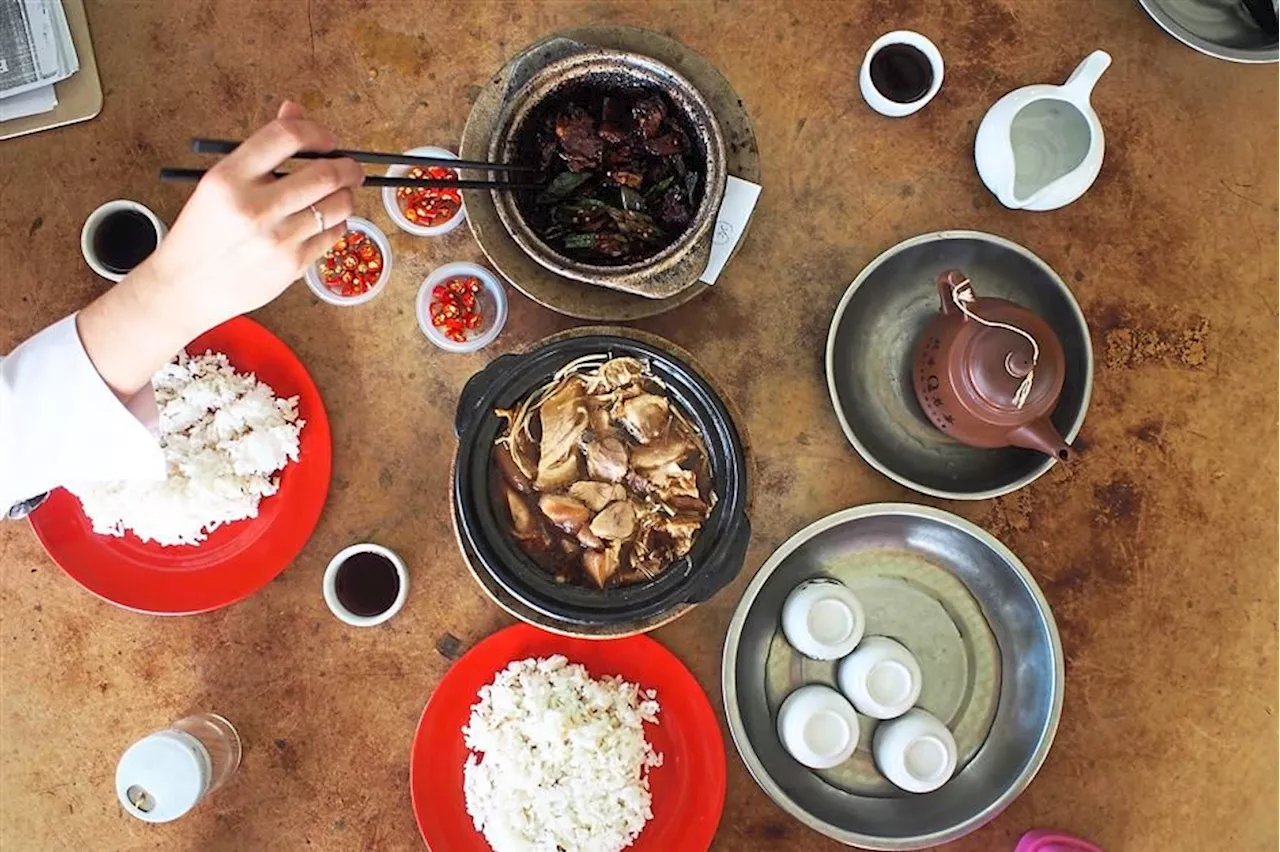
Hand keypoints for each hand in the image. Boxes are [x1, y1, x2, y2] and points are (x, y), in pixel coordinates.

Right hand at [78, 102, 363, 396]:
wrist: (187, 286)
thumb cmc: (204, 230)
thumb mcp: (218, 183)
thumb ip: (260, 149)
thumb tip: (296, 109)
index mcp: (229, 178)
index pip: (286, 136)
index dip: (316, 132)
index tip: (326, 141)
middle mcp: (255, 207)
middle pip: (326, 173)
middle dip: (348, 167)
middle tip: (351, 168)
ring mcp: (277, 239)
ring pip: (338, 205)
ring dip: (346, 195)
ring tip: (338, 195)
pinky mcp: (292, 265)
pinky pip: (334, 235)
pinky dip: (338, 223)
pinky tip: (325, 221)